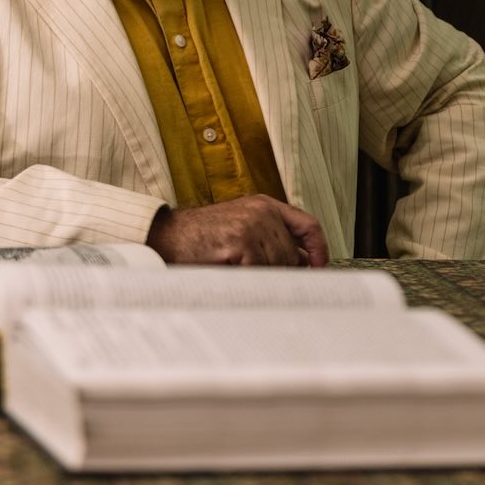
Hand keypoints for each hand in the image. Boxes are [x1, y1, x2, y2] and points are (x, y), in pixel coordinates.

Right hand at [148, 194, 328, 266]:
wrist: (165, 236)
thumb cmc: (199, 238)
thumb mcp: (241, 228)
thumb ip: (272, 240)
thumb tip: (302, 264)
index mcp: (264, 205)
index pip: (308, 225)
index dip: (319, 250)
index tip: (320, 268)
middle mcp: (262, 211)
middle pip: (292, 256)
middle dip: (277, 272)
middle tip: (250, 275)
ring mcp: (252, 225)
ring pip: (276, 267)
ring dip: (257, 277)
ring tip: (231, 268)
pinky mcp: (241, 241)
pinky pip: (259, 274)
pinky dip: (245, 280)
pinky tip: (226, 270)